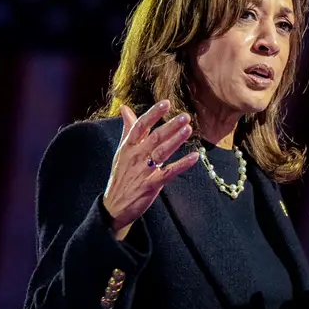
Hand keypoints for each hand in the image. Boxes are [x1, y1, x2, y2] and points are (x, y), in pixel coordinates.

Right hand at [102, 100, 201, 239]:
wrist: (114, 205)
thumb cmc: (121, 175)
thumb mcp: (122, 151)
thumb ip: (127, 129)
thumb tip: (124, 108)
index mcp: (128, 147)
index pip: (140, 126)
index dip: (153, 114)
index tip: (166, 103)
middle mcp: (135, 157)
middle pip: (154, 138)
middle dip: (169, 126)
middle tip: (185, 116)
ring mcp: (142, 171)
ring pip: (161, 153)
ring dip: (175, 141)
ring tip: (188, 130)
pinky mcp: (150, 185)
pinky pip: (168, 173)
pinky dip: (181, 165)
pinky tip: (194, 157)